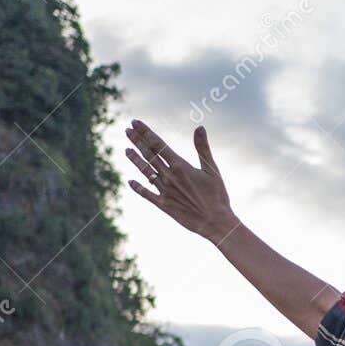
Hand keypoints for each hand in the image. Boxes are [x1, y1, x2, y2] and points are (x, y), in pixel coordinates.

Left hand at [125, 121, 237, 240]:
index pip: (158, 144)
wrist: (215, 222)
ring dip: (135, 159)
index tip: (135, 122)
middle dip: (137, 141)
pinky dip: (137, 187)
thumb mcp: (212, 170)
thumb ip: (203, 148)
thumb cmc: (217, 196)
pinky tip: (130, 181)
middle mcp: (168, 176)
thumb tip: (200, 127)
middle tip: (127, 130)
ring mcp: (164, 191)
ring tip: (126, 150)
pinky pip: (146, 194)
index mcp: (180, 166)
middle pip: (148, 155)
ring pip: (145, 171)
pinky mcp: (163, 205)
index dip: (145, 132)